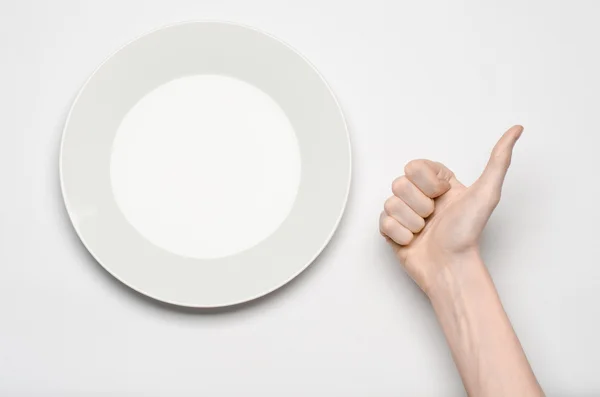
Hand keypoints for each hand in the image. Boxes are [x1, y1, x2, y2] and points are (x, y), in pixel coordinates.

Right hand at [379, 125, 522, 293]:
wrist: (450, 267)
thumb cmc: (467, 234)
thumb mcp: (486, 193)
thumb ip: (499, 159)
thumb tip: (516, 130)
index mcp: (438, 184)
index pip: (415, 166)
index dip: (427, 182)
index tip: (443, 195)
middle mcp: (420, 196)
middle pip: (399, 183)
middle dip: (419, 204)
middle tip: (434, 218)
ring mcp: (405, 214)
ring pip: (390, 202)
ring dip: (411, 221)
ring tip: (425, 231)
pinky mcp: (392, 231)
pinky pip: (383, 222)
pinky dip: (399, 234)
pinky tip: (413, 241)